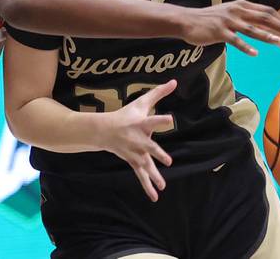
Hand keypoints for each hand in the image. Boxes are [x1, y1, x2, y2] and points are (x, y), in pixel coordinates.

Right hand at [100, 80, 176, 201]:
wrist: (105, 130)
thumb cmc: (127, 114)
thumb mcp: (141, 102)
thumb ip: (159, 93)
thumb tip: (174, 81)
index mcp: (141, 123)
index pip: (153, 120)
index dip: (162, 120)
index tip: (171, 120)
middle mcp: (138, 139)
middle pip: (150, 147)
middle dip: (158, 153)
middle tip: (168, 161)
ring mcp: (135, 152)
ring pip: (146, 165)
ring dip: (154, 176)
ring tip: (163, 185)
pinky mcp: (133, 161)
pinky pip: (141, 175)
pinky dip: (147, 186)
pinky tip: (155, 196)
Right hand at [184, 0, 279, 54]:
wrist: (187, 20)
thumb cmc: (209, 19)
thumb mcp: (229, 13)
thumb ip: (245, 16)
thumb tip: (262, 24)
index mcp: (241, 5)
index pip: (267, 10)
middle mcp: (237, 10)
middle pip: (264, 17)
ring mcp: (227, 21)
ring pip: (252, 29)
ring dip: (267, 35)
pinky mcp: (219, 32)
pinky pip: (235, 40)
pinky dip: (246, 47)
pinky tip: (255, 53)